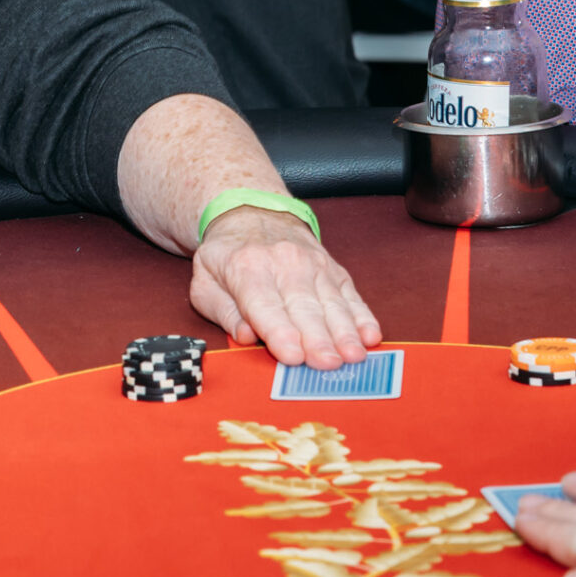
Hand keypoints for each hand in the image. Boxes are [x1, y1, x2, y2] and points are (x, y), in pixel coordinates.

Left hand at [191, 207, 380, 368]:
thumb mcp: (205, 280)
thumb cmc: (227, 255)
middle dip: (317, 338)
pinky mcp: (333, 270)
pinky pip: (350, 296)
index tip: (293, 356)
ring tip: (353, 356)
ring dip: (344, 332)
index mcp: (246, 268)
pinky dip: (362, 317)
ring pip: (331, 302)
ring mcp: (313, 265)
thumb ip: (223, 312)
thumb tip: (245, 337)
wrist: (252, 212)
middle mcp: (284, 263)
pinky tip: (370, 336)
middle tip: (328, 364)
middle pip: (303, 307)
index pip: (264, 304)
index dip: (279, 332)